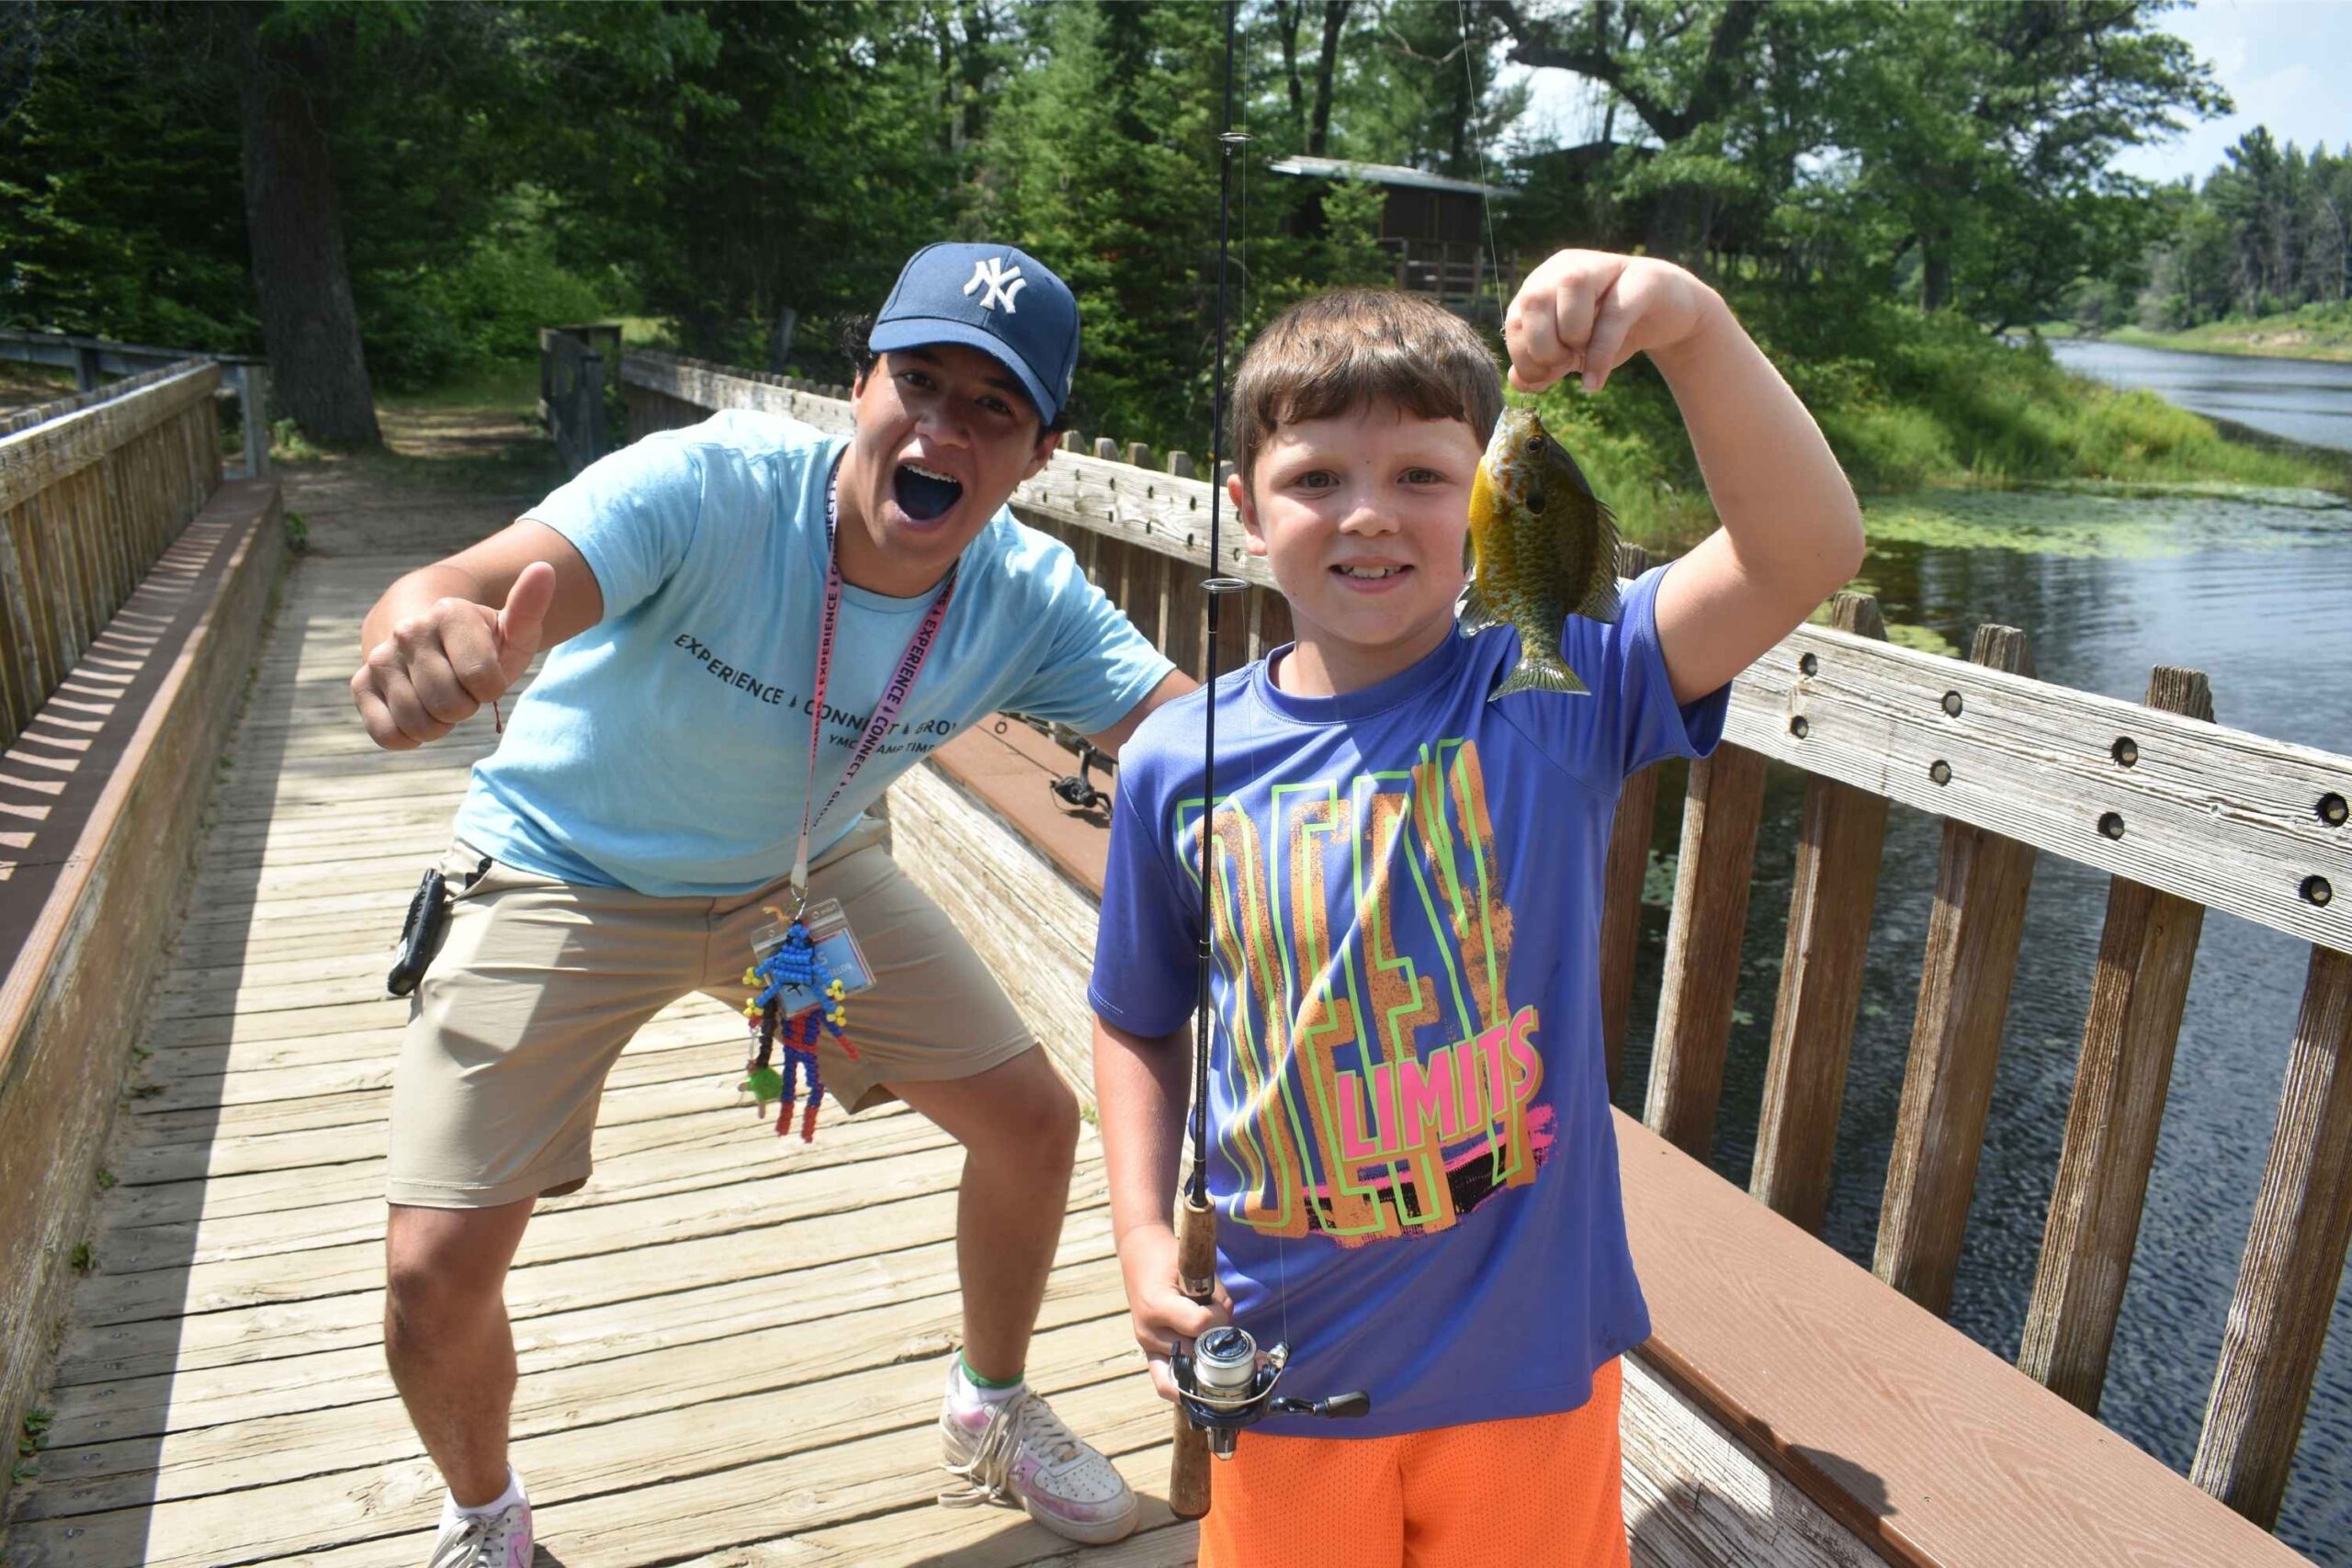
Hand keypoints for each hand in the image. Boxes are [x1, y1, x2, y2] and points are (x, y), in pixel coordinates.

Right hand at [351, 561, 553, 749]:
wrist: (430, 641)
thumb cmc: (483, 644)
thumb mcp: (512, 629)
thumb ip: (530, 605)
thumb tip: (544, 569)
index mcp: (449, 613)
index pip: (483, 680)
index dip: (491, 689)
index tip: (486, 675)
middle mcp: (409, 631)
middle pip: (449, 706)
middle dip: (465, 708)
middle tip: (462, 689)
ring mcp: (380, 657)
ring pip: (418, 723)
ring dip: (439, 725)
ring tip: (440, 700)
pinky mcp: (361, 684)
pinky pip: (387, 734)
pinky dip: (408, 738)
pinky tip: (417, 715)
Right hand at [1118, 1223, 1232, 1402]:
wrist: (1139, 1256)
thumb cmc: (1170, 1260)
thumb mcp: (1197, 1270)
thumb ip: (1218, 1301)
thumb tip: (1231, 1334)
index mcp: (1156, 1306)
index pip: (1200, 1325)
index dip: (1218, 1317)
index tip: (1219, 1304)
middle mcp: (1148, 1333)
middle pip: (1194, 1355)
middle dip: (1215, 1348)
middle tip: (1228, 1338)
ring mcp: (1146, 1347)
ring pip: (1184, 1375)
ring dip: (1204, 1367)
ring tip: (1219, 1357)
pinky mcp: (1149, 1353)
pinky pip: (1169, 1381)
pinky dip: (1189, 1382)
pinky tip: (1208, 1378)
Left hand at [1504, 250, 1721, 394]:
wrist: (1670, 317)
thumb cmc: (1613, 333)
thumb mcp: (1573, 354)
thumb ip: (1544, 367)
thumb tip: (1517, 382)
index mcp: (1544, 283)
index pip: (1514, 318)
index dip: (1522, 356)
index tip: (1544, 378)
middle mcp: (1568, 267)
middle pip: (1533, 299)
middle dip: (1542, 347)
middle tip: (1563, 366)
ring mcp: (1605, 267)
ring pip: (1571, 288)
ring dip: (1570, 335)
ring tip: (1584, 356)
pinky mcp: (1641, 279)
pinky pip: (1613, 314)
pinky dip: (1599, 354)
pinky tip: (1595, 382)